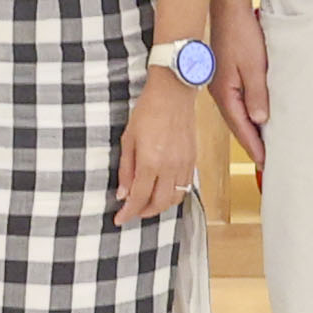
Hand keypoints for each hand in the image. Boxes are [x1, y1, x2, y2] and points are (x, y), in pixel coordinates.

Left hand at [112, 70, 198, 224]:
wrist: (173, 92)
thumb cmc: (147, 111)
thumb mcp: (128, 138)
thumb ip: (126, 169)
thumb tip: (122, 194)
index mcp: (151, 162)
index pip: (138, 198)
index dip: (128, 213)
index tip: (119, 219)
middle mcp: (170, 167)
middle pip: (159, 204)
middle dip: (144, 212)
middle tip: (132, 211)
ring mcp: (184, 164)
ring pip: (175, 198)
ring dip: (160, 205)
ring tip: (147, 202)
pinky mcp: (193, 159)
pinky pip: (185, 186)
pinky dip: (173, 194)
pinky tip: (162, 188)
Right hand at [209, 0, 269, 153]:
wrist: (228, 10)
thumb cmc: (240, 34)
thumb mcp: (254, 66)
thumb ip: (257, 94)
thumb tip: (260, 120)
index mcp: (225, 93)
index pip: (241, 127)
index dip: (254, 145)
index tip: (265, 161)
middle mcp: (219, 92)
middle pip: (236, 123)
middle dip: (250, 142)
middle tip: (265, 159)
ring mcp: (220, 84)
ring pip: (236, 113)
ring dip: (248, 128)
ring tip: (262, 142)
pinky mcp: (224, 75)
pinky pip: (236, 101)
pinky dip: (246, 113)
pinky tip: (254, 115)